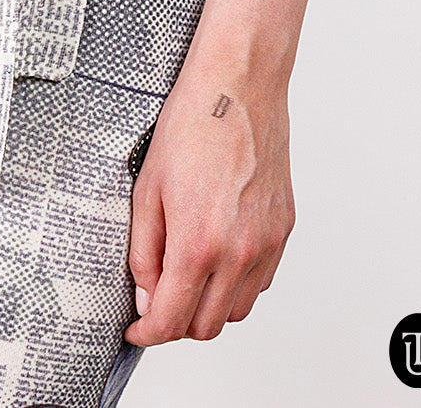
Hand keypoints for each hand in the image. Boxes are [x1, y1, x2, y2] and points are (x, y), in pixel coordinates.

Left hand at [123, 62, 294, 343]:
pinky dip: (237, 282)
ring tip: (186, 273)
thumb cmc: (193, 124)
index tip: (136, 330)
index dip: (147, 334)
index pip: (172, 320)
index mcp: (199, 243)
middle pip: (208, 326)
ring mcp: (267, 243)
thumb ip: (143, 250)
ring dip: (209, 305)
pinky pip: (261, 280)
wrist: (238, 86)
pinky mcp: (284, 229)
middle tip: (155, 300)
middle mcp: (239, 251)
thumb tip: (145, 292)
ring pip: (238, 309)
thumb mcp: (147, 188)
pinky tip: (216, 253)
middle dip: (177, 323)